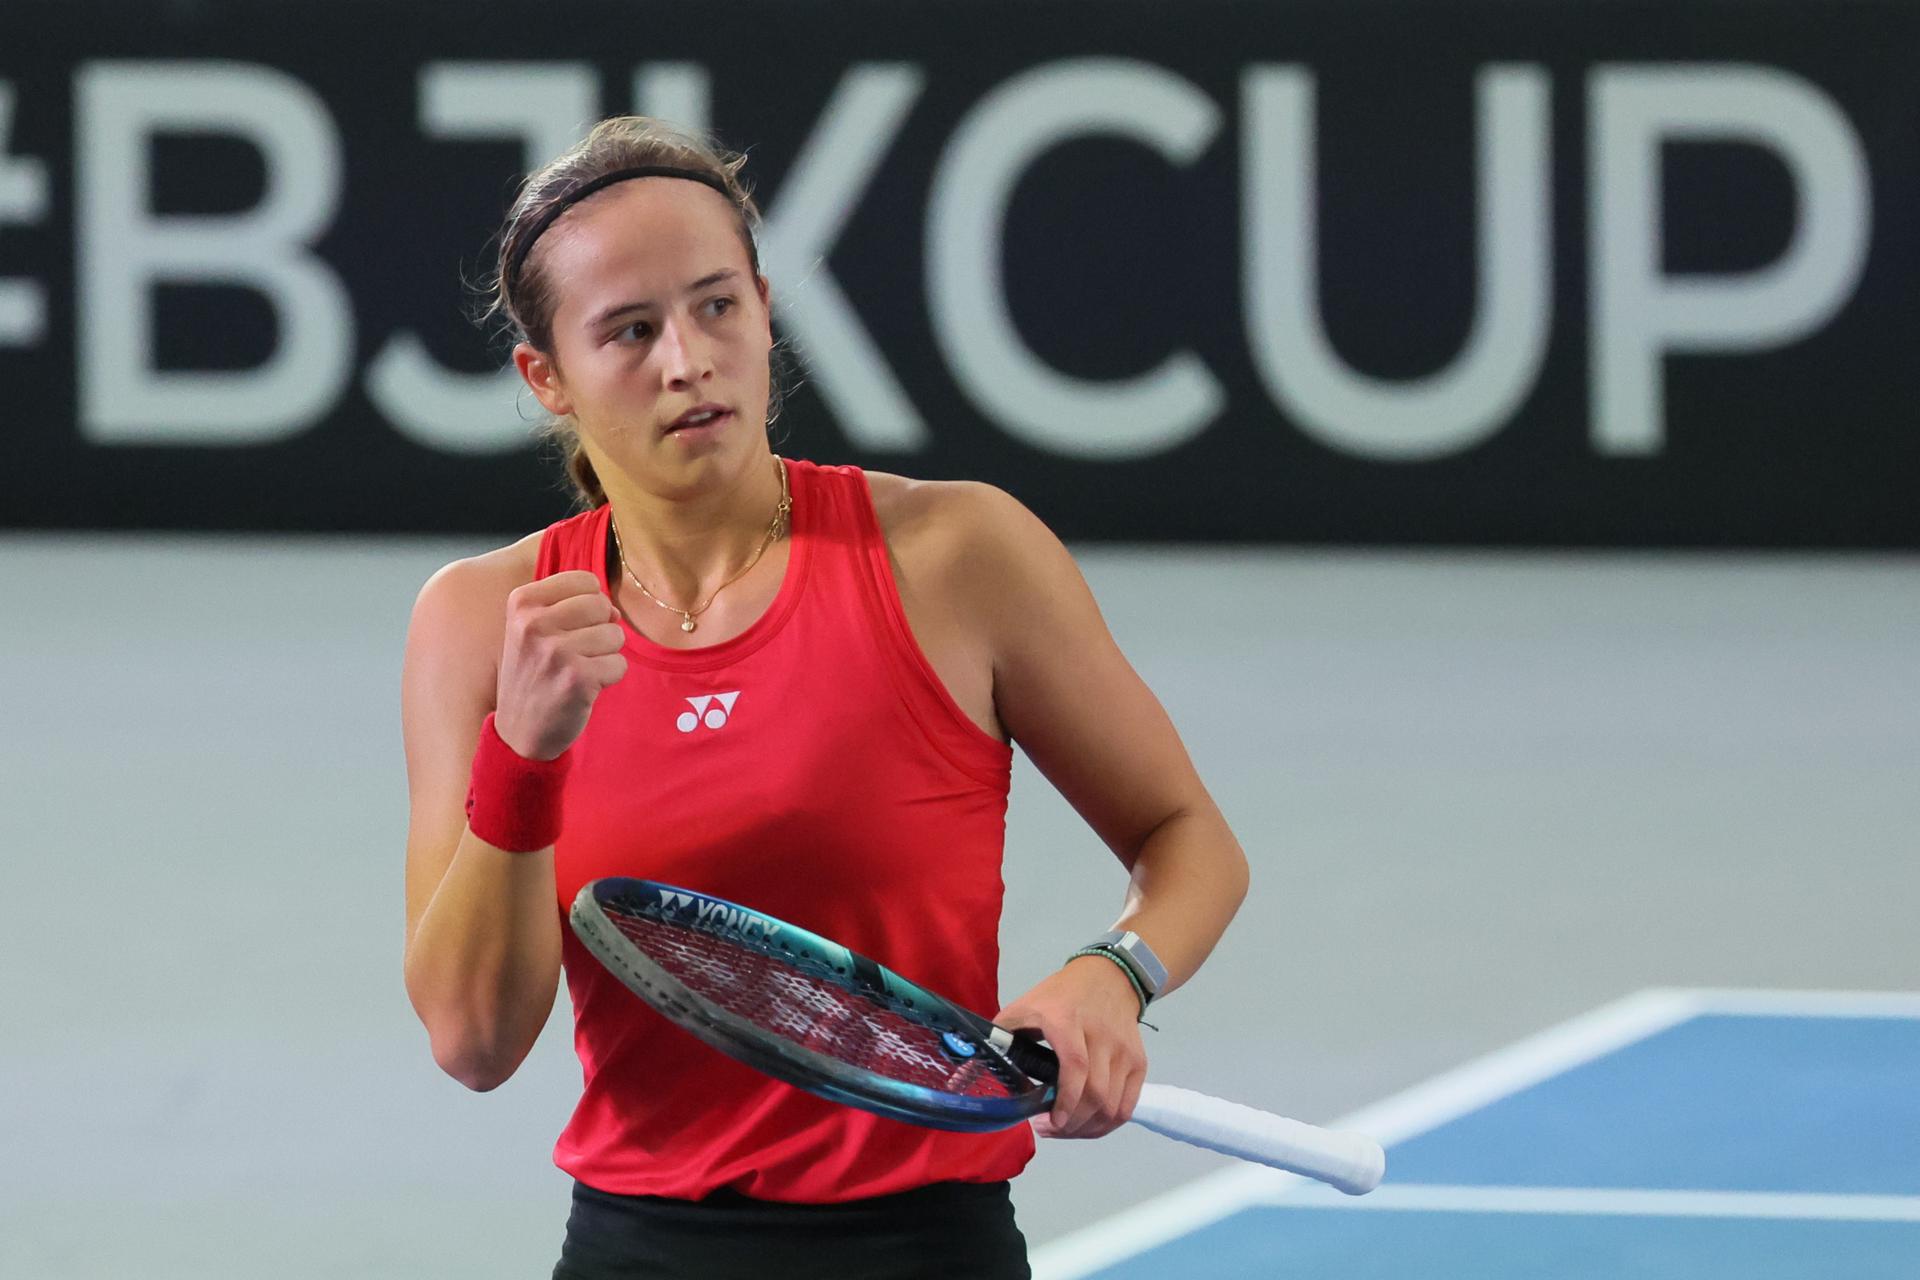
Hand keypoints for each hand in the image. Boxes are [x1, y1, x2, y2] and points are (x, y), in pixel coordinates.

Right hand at [493, 570, 627, 759]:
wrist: (519, 731)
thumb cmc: (533, 675)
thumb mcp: (532, 630)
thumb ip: (569, 607)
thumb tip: (613, 608)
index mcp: (522, 603)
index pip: (585, 580)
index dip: (591, 604)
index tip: (571, 627)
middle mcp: (534, 623)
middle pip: (602, 605)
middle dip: (601, 628)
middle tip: (577, 653)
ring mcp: (556, 651)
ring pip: (615, 634)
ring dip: (606, 654)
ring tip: (578, 670)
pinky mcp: (578, 678)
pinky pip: (619, 664)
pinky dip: (610, 677)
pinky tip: (585, 687)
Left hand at [995, 956, 1146, 1138]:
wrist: (1109, 977)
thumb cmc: (1061, 995)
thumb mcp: (1024, 1008)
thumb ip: (999, 1040)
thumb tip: (966, 1076)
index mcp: (1067, 1021)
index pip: (1075, 1067)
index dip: (1065, 1100)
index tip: (1048, 1122)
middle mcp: (1102, 1037)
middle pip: (1096, 1094)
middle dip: (1071, 1124)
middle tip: (1049, 1129)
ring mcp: (1124, 1051)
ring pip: (1113, 1106)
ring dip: (1088, 1128)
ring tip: (1066, 1128)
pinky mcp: (1139, 1062)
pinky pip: (1127, 1105)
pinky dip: (1108, 1123)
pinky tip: (1088, 1124)